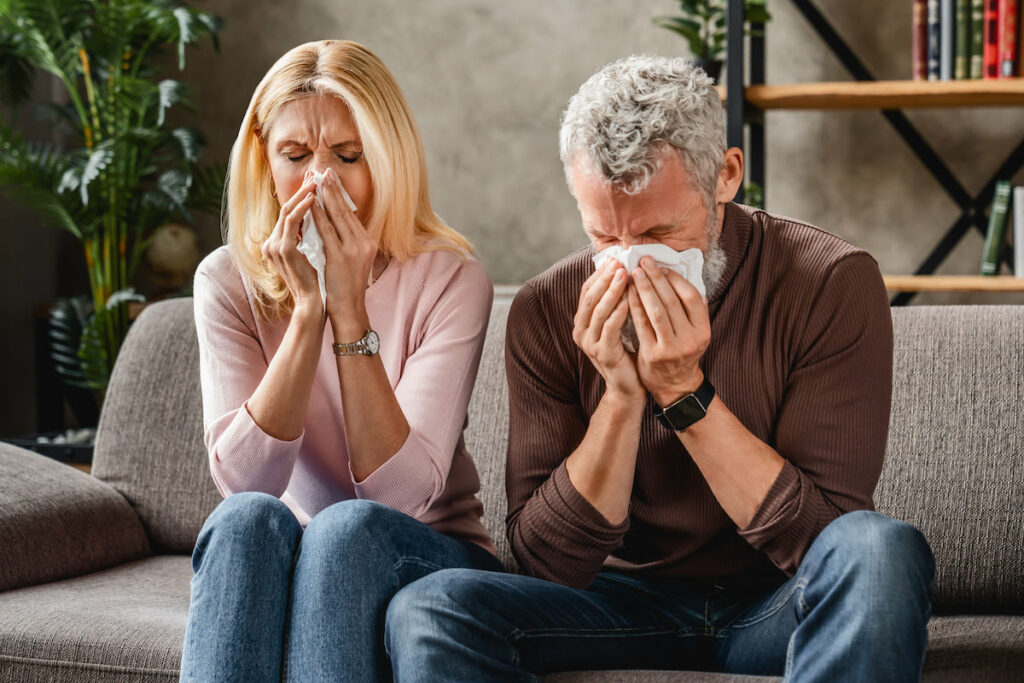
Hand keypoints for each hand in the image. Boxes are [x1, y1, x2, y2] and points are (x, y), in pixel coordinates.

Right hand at [261, 172, 321, 317]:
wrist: (314, 302)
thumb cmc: (318, 280)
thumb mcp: (315, 252)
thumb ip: (313, 236)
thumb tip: (325, 215)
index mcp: (279, 242)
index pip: (290, 212)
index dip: (303, 196)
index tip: (317, 181)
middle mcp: (273, 242)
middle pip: (286, 207)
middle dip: (303, 190)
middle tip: (317, 173)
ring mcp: (275, 246)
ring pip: (287, 211)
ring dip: (303, 194)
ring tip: (317, 181)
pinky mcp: (283, 250)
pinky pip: (292, 223)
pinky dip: (302, 209)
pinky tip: (314, 199)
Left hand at [308, 168, 377, 323]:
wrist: (348, 309)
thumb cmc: (346, 287)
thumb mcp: (353, 261)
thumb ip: (348, 242)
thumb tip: (337, 224)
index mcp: (367, 244)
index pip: (351, 215)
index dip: (340, 196)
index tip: (331, 180)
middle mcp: (363, 244)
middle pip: (346, 211)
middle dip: (333, 190)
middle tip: (324, 172)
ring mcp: (352, 250)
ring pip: (337, 217)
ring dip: (325, 197)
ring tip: (316, 181)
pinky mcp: (339, 257)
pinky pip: (326, 230)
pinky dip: (318, 214)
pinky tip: (310, 203)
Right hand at [573, 259, 643, 401]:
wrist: (627, 387)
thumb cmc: (626, 352)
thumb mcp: (617, 324)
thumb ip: (615, 303)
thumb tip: (622, 272)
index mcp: (581, 322)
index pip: (586, 291)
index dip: (599, 274)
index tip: (614, 258)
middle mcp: (580, 332)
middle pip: (590, 298)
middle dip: (605, 278)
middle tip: (619, 262)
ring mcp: (589, 344)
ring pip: (598, 310)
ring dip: (612, 290)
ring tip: (625, 275)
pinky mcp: (602, 353)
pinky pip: (610, 327)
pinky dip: (619, 310)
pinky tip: (631, 298)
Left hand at [627, 256, 709, 406]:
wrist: (674, 385)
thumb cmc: (682, 351)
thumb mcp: (695, 332)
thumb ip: (691, 309)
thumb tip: (679, 275)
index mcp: (703, 330)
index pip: (692, 297)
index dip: (676, 279)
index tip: (662, 266)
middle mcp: (691, 339)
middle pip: (672, 301)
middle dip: (657, 278)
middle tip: (644, 261)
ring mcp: (672, 348)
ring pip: (656, 311)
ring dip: (644, 289)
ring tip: (634, 273)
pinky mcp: (653, 354)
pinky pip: (642, 324)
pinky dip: (634, 306)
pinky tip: (627, 293)